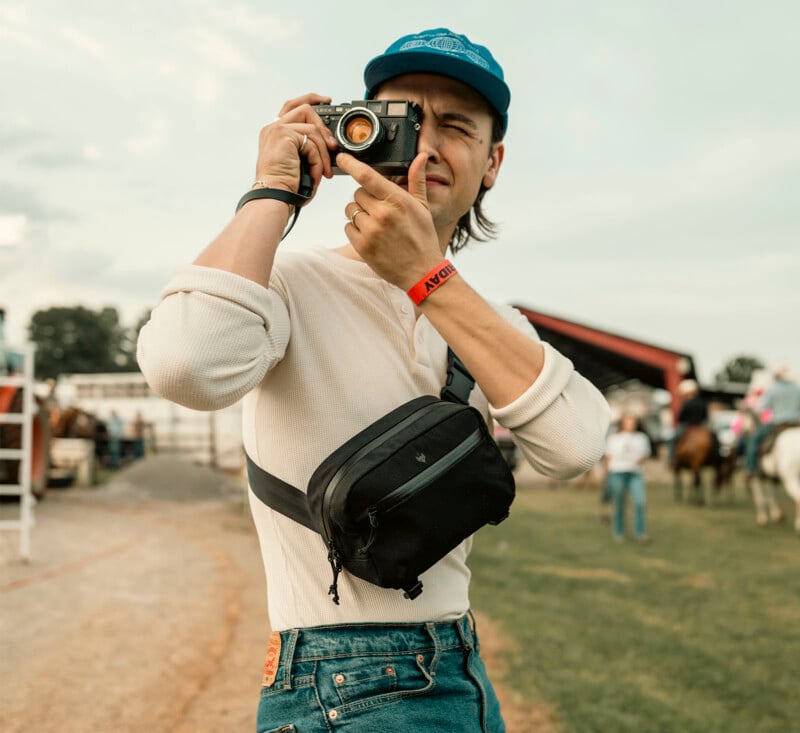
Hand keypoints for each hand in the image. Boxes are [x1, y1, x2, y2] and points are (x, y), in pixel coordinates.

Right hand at [255, 94, 338, 199]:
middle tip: (333, 144)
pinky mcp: (283, 134)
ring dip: (324, 151)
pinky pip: (311, 141)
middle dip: (323, 124)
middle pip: (303, 107)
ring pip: (312, 128)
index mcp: (274, 133)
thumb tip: (330, 146)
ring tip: (326, 170)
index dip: (311, 100)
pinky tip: (317, 174)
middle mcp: (273, 128)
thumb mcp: (298, 163)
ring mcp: (277, 129)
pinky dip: (318, 160)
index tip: (327, 101)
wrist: (275, 196)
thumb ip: (308, 148)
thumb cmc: (285, 187)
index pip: (292, 107)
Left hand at [337, 151, 442, 289]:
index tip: (342, 157)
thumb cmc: (423, 238)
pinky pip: (348, 228)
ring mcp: (371, 230)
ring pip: (351, 210)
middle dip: (365, 199)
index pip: (367, 176)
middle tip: (379, 211)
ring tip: (376, 225)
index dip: (351, 164)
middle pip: (357, 193)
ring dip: (359, 215)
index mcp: (397, 200)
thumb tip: (421, 157)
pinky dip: (356, 230)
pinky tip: (371, 236)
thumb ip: (416, 180)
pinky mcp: (362, 246)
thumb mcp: (422, 207)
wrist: (422, 271)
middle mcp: (382, 213)